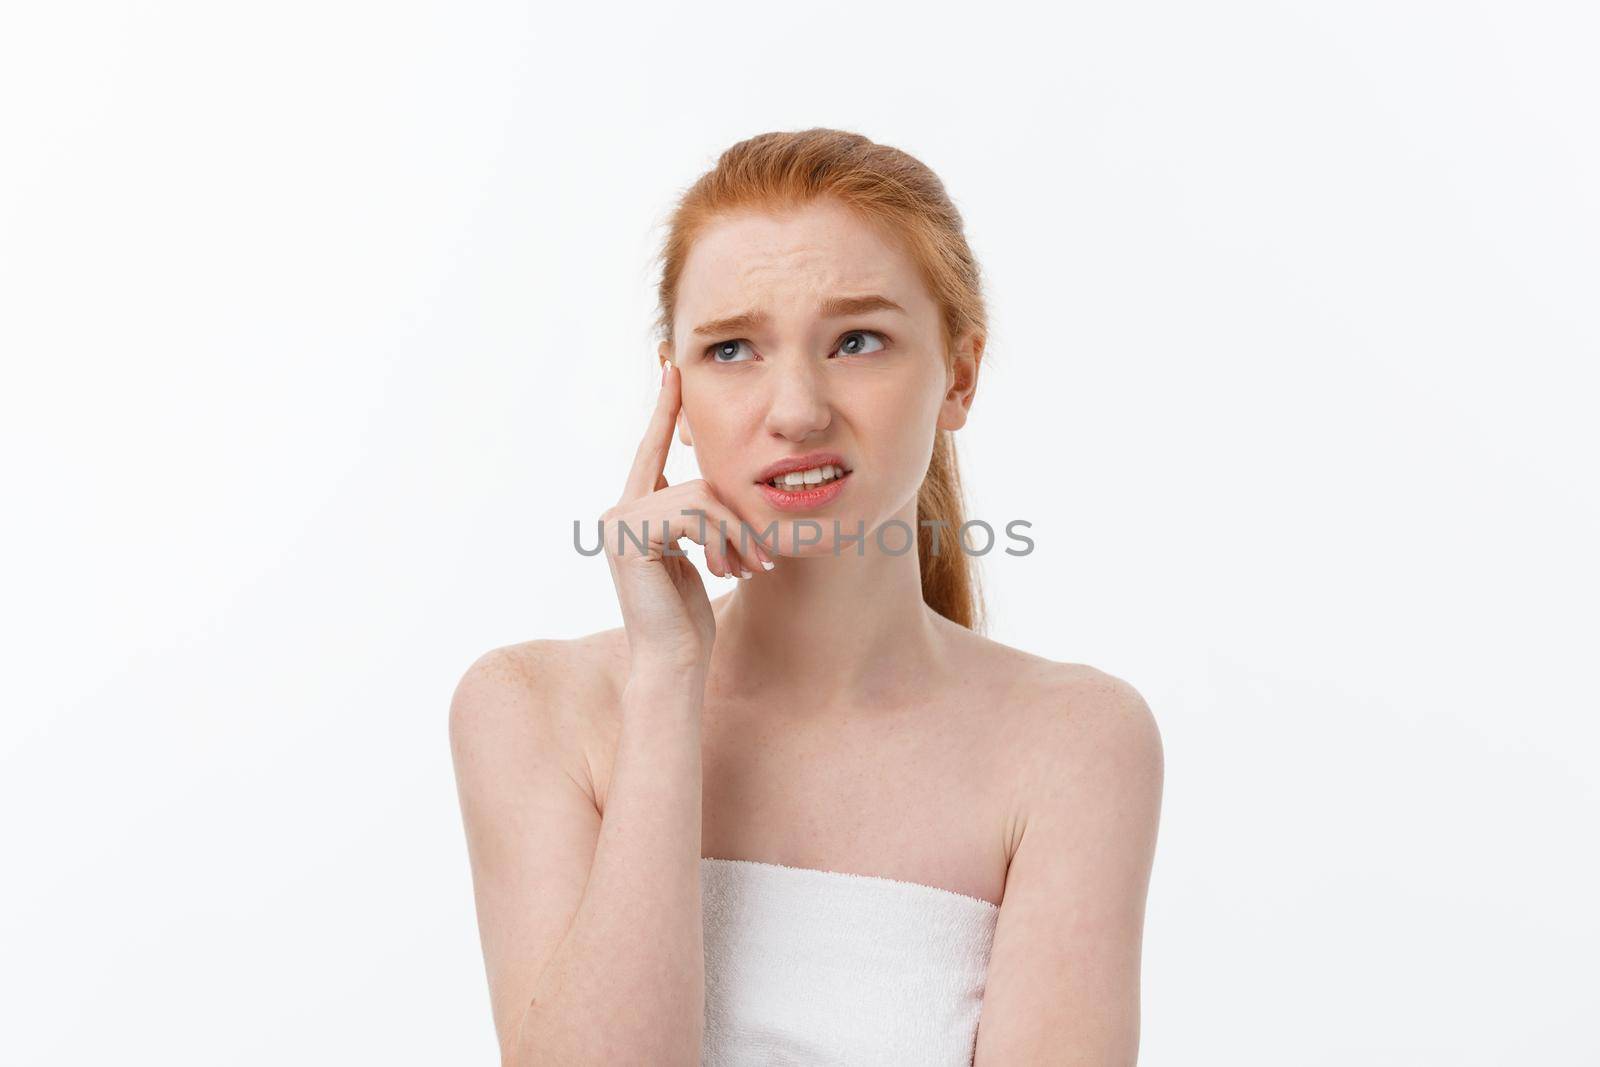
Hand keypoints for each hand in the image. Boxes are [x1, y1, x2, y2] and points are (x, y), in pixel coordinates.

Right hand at [598, 360, 772, 670]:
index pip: (653, 449)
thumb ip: (700, 519)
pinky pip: (697, 514)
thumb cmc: (689, 620)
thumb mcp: (701, 556)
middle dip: (737, 520)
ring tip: (749, 571)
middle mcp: (619, 509)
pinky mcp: (631, 535)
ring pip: (703, 499)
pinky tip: (728, 571)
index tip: (673, 368)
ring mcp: (619, 521)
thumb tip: (717, 490)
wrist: (674, 662)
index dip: (665, 409)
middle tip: (761, 560)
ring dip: (738, 536)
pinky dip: (726, 541)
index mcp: (635, 510)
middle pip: (698, 481)